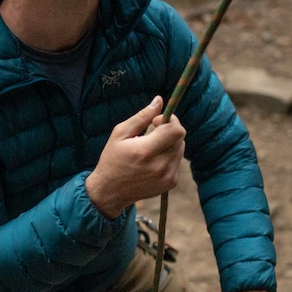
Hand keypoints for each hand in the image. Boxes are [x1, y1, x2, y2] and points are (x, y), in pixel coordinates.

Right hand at [85, 95, 185, 218]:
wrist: (110, 191)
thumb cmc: (112, 159)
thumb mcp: (120, 134)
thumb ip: (142, 117)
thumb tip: (159, 100)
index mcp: (145, 152)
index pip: (176, 131)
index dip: (170, 120)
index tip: (156, 121)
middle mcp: (160, 166)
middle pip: (180, 138)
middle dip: (169, 130)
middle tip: (152, 132)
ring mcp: (167, 177)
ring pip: (180, 149)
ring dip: (170, 143)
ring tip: (151, 148)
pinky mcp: (171, 183)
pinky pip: (177, 161)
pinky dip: (169, 156)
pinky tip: (153, 161)